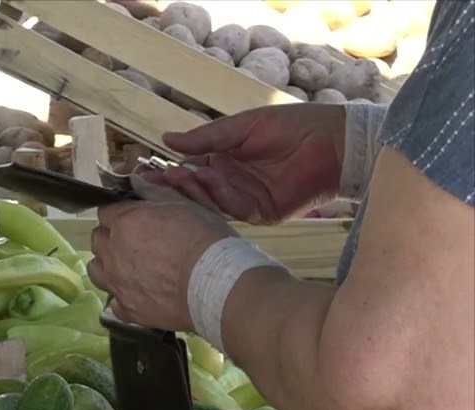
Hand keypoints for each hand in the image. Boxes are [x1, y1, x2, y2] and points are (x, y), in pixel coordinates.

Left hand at [87, 178, 235, 330]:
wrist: (217, 285)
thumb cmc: (205, 238)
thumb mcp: (184, 204)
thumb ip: (154, 192)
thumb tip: (136, 181)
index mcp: (125, 222)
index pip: (106, 211)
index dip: (119, 213)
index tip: (132, 217)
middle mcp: (113, 252)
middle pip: (98, 239)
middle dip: (111, 237)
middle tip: (133, 241)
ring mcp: (117, 283)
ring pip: (97, 269)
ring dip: (108, 265)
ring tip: (128, 267)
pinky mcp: (127, 309)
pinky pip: (114, 301)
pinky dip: (123, 296)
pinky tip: (138, 294)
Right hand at [139, 103, 346, 224]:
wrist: (334, 142)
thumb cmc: (292, 126)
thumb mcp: (243, 126)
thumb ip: (207, 137)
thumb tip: (167, 139)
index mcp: (224, 162)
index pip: (189, 170)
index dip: (168, 173)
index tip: (145, 172)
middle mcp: (231, 183)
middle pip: (194, 191)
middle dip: (175, 185)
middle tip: (157, 179)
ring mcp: (245, 200)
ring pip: (210, 202)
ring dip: (194, 190)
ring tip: (180, 176)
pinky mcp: (262, 213)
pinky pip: (234, 209)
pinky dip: (220, 196)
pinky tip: (209, 180)